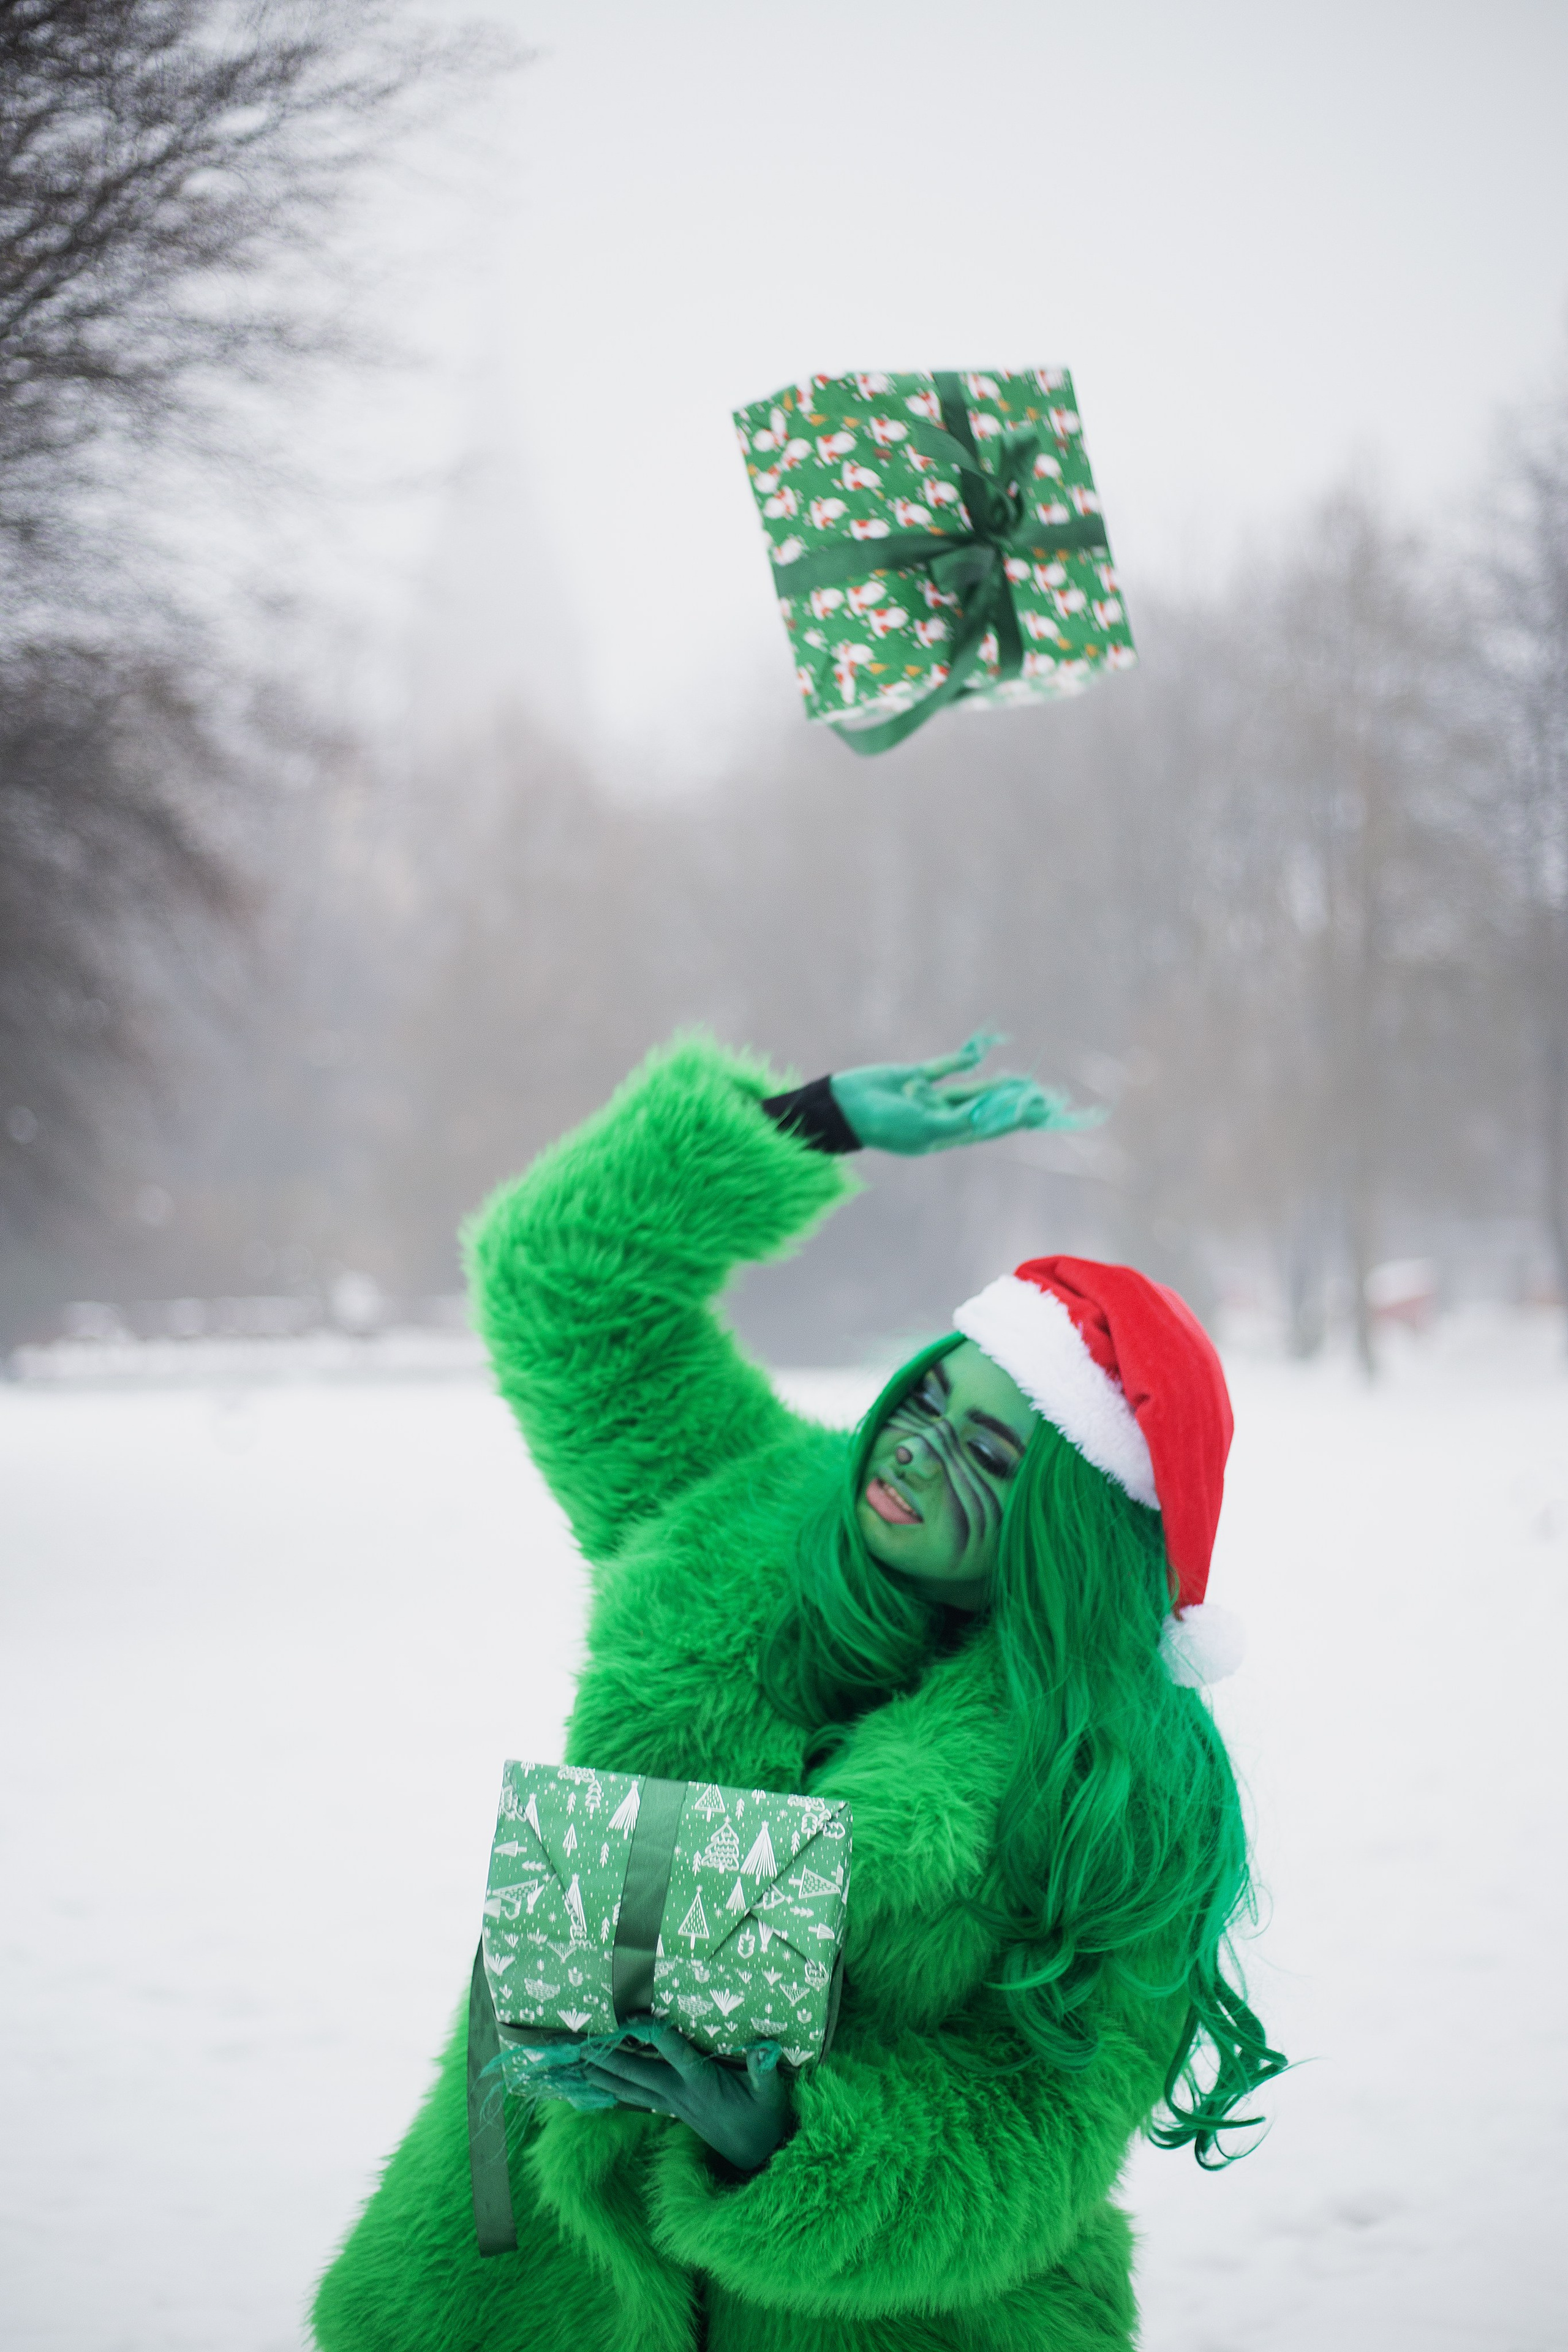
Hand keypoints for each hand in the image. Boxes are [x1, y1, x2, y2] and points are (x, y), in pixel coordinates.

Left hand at [535, 2018, 791, 2172]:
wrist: (757, 2155)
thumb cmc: (765, 2118)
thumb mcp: (771, 2094)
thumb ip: (765, 2070)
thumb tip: (765, 2046)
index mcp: (702, 2083)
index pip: (674, 2053)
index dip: (653, 2035)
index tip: (631, 2018)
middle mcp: (681, 2093)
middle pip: (639, 2072)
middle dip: (610, 2058)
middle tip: (581, 2046)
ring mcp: (674, 2103)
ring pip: (633, 2088)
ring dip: (606, 2076)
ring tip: (578, 2065)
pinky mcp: (673, 2110)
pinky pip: (639, 2099)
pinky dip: (617, 2091)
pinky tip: (599, 2086)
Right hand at [829, 1031, 1076, 1155]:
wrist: (842, 1106)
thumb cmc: (881, 1124)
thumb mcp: (921, 1127)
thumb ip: (956, 1122)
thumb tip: (988, 1119)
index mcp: (943, 1136)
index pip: (986, 1128)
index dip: (1013, 1120)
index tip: (1038, 1111)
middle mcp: (939, 1118)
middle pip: (982, 1110)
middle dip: (1010, 1104)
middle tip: (1040, 1094)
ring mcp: (926, 1098)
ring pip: (968, 1090)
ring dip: (992, 1085)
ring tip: (1019, 1079)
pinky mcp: (913, 1078)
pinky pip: (942, 1069)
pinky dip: (960, 1061)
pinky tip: (980, 1053)